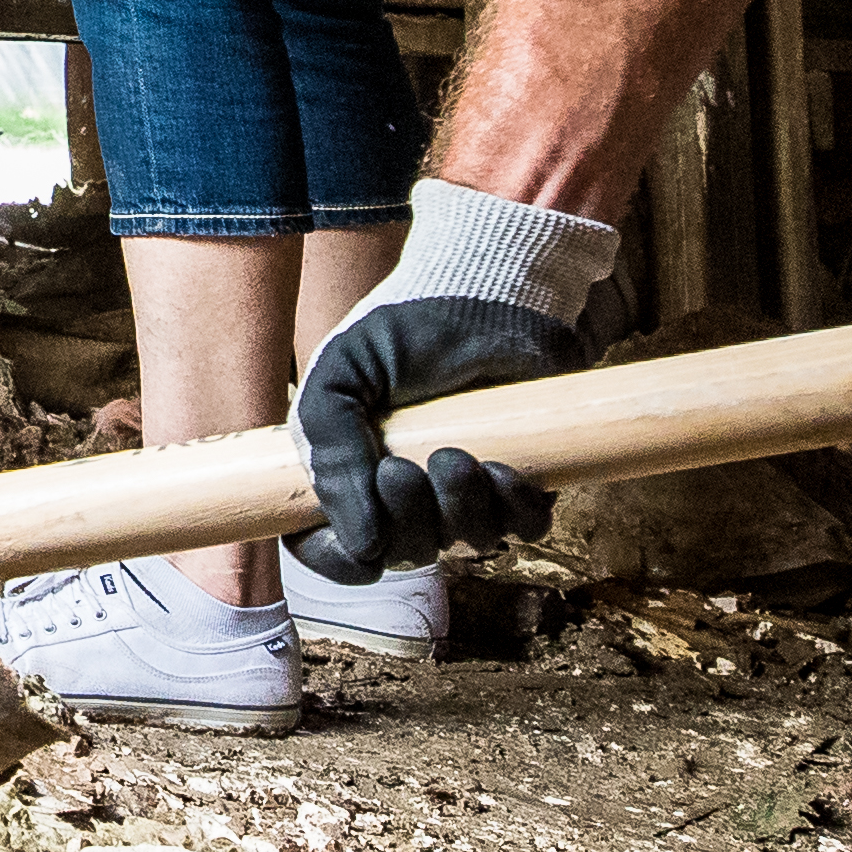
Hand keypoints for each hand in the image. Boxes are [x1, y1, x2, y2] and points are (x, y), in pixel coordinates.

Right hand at [287, 180, 621, 581]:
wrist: (487, 294)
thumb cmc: (405, 328)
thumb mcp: (338, 376)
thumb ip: (327, 452)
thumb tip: (362, 544)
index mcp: (350, 473)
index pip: (332, 551)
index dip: (340, 557)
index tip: (358, 536)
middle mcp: (407, 495)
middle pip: (404, 557)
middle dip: (405, 522)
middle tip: (402, 469)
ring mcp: (465, 494)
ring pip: (466, 546)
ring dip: (459, 512)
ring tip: (456, 456)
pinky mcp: (521, 484)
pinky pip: (524, 531)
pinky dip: (513, 508)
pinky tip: (501, 466)